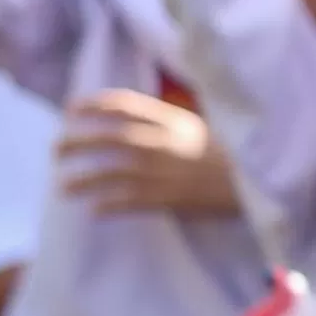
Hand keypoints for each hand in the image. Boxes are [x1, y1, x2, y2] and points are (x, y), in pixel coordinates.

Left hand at [55, 89, 240, 217]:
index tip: (70, 110)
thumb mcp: (201, 128)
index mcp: (174, 120)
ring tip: (63, 186)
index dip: (93, 105)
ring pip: (109, 172)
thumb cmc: (234, 155)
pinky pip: (125, 202)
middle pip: (107, 137)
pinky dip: (105, 206)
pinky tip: (93, 210)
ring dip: (81, 179)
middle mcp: (163, 142)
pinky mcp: (167, 199)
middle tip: (56, 149)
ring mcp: (163, 171)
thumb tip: (133, 121)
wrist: (259, 183)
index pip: (124, 104)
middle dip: (76, 141)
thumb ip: (168, 123)